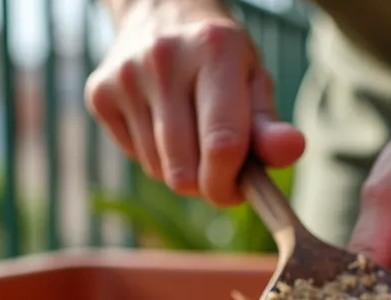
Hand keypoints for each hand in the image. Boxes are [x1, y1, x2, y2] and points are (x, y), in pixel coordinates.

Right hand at [84, 0, 304, 205]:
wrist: (161, 11)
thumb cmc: (220, 58)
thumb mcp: (253, 80)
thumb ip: (269, 124)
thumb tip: (291, 151)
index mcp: (215, 50)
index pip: (222, 144)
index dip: (230, 184)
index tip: (238, 190)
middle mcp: (164, 59)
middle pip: (184, 170)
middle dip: (205, 184)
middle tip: (218, 165)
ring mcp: (126, 76)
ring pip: (158, 170)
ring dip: (180, 168)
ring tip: (190, 132)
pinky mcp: (99, 93)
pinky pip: (134, 158)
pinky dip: (154, 155)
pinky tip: (161, 121)